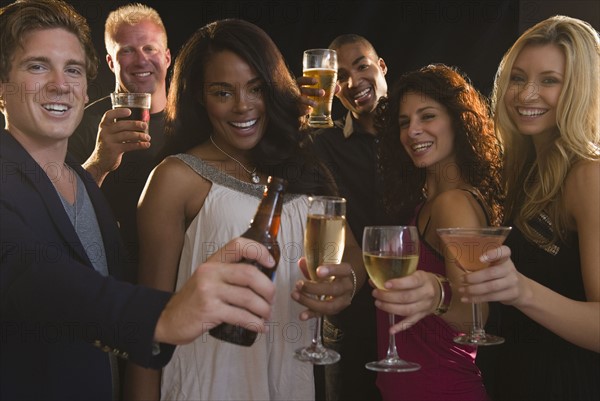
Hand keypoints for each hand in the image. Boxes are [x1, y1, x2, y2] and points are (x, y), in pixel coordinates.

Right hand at [83, 108, 150, 184]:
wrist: (100, 161)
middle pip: (121, 125)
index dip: (119, 112)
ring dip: (139, 135)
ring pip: (126, 135)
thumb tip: (140, 123)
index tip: (129, 111)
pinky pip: (129, 146)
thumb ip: (120, 128)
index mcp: (104, 125)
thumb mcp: (110, 134)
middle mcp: (105, 132)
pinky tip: (146, 145)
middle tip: (145, 125)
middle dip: (135, 124)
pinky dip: (139, 145)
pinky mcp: (114, 150)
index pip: (109, 115)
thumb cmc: (109, 145)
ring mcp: (108, 141)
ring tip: (147, 137)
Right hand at [154, 237, 275, 344]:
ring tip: (266, 315)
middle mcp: (210, 272)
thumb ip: (230, 274)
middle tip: (272, 299)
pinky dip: (255, 323)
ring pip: (248, 297)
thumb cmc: (194, 300)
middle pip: (249, 273)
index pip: (238, 245)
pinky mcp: (209, 310)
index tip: (271, 264)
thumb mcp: (208, 279)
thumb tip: (264, 279)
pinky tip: (259, 327)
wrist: (168, 319)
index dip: (259, 251)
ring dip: (263, 309)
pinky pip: (241, 316)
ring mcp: (209, 291)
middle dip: (268, 288)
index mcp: (213, 261)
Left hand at [291, 257, 354, 319]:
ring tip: (295, 295)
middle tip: (300, 284)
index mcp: (346, 273)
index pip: (343, 270)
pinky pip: (322, 314)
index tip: (318, 271)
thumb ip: (313, 264)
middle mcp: (346, 288)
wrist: (343, 284)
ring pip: (328, 305)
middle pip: (334, 290)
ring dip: (309, 302)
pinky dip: (311, 315)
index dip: (332, 270)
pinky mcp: (334, 310)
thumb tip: (301, 262)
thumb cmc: (332, 272)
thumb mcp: (326, 265)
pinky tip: (302, 315)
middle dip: (314, 288)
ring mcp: (341, 301)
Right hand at [296, 76, 340, 116]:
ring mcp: (293, 100)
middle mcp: (295, 92)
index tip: (316, 81)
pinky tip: (309, 110)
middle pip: (302, 90)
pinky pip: (297, 109)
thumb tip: (338, 87)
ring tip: (316, 104)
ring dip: (308, 101)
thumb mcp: (316, 91)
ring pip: (299, 100)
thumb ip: (327, 89)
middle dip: (312, 91)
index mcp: (299, 85)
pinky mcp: (294, 109)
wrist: (298, 108)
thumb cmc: (308, 96)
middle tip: (323, 93)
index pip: (302, 80)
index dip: (308, 80)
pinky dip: (303, 110)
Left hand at [372, 270, 438, 332]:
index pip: (412, 281)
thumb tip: (373, 281)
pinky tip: (391, 330)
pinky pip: (411, 322)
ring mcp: (424, 306)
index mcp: (423, 279)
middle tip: (376, 293)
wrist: (440, 292)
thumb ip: (395, 276)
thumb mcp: (412, 272)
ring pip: (407, 310)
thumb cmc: (421, 280)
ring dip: (390, 308)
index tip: (385, 284)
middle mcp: (426, 293)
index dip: (398, 284)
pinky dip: (400, 327)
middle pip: (407, 297)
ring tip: (378, 303)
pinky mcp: (422, 316)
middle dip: (388, 296)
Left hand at [457, 245, 526, 305]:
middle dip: (474, 277)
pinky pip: (492, 297)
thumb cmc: (501, 274)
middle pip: (492, 273)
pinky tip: (466, 299)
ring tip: (461, 289)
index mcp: (505, 258)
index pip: (504, 251)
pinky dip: (477, 298)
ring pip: (491, 287)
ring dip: (473, 289)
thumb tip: (457, 262)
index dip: (493, 254)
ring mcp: (512, 282)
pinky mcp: (511, 294)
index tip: (480, 258)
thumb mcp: (495, 265)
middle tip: (461, 279)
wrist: (521, 289)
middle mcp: (510, 269)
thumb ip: (480, 263)